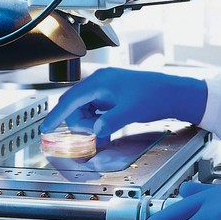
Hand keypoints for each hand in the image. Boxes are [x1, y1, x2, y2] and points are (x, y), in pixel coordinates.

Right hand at [40, 68, 207, 139]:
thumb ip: (110, 122)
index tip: (45, 129)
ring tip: (104, 134)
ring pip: (85, 111)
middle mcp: (101, 82)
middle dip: (79, 125)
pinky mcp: (113, 96)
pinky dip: (98, 123)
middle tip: (92, 137)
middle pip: (75, 107)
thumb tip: (95, 131)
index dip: (56, 116)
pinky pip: (96, 111)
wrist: (175, 92)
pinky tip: (107, 130)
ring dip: (89, 125)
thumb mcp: (131, 111)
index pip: (70, 100)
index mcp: (100, 82)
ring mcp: (107, 89)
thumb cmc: (156, 95)